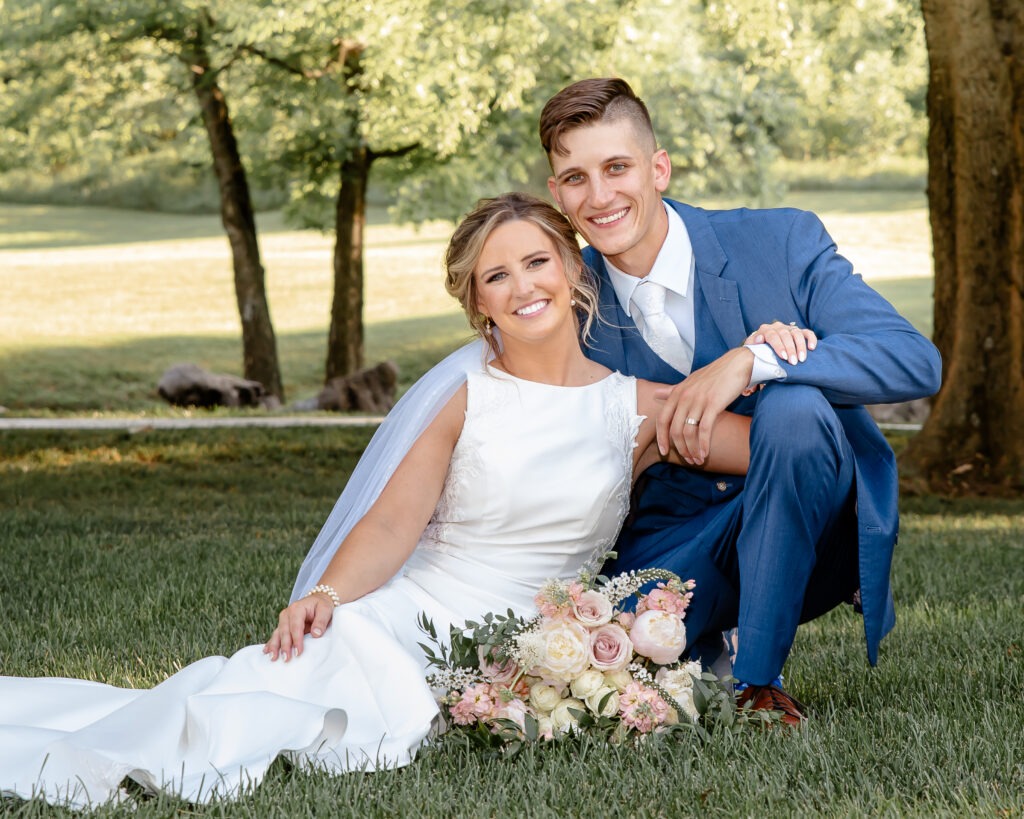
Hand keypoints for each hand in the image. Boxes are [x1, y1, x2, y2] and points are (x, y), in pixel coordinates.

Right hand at [263, 593, 334, 661]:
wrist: (317, 600)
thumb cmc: (322, 606)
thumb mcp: (325, 610)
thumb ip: (321, 621)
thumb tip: (316, 634)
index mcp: (297, 609)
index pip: (296, 626)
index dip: (297, 640)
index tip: (299, 652)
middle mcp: (287, 614)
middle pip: (284, 631)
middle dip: (285, 646)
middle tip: (286, 659)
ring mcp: (283, 620)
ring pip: (277, 634)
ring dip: (275, 647)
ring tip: (273, 658)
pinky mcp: (283, 626)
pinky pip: (276, 635)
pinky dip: (271, 644)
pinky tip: (266, 651)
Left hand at [654, 347, 752, 463]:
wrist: (737, 364)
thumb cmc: (714, 375)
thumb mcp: (690, 381)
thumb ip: (672, 390)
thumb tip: (655, 394)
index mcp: (677, 392)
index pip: (662, 420)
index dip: (661, 438)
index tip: (664, 452)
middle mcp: (684, 396)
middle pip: (674, 430)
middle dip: (679, 449)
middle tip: (687, 460)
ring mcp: (698, 400)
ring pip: (688, 432)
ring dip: (692, 450)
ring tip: (698, 460)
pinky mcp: (713, 404)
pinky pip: (704, 429)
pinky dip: (703, 445)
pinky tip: (705, 454)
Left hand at [745, 321, 816, 365]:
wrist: (761, 348)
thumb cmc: (757, 351)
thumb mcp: (751, 349)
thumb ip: (752, 345)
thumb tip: (759, 340)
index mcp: (765, 330)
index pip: (772, 335)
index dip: (778, 346)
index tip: (783, 357)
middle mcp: (777, 327)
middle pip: (785, 335)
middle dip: (790, 349)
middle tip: (794, 362)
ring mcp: (788, 328)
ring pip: (797, 333)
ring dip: (800, 346)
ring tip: (802, 359)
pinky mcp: (798, 331)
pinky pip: (807, 333)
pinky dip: (811, 339)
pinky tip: (812, 348)